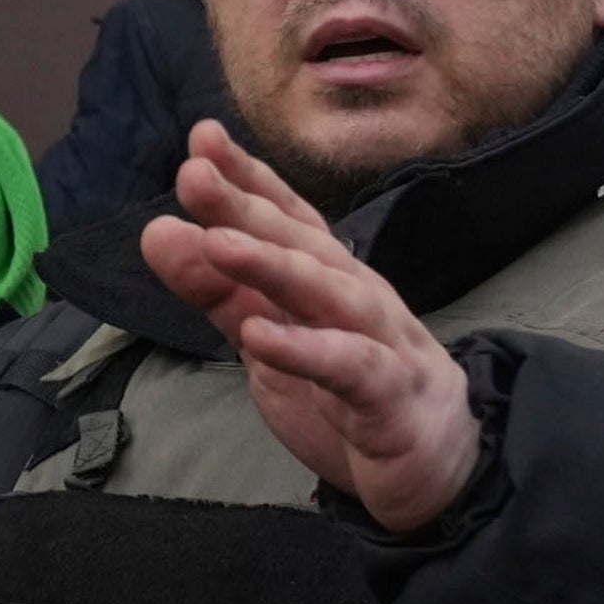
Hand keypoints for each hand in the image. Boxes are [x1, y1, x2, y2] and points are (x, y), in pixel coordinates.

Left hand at [136, 124, 483, 530]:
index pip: (286, 217)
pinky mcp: (390, 398)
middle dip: (246, 206)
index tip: (201, 137)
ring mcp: (380, 342)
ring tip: (218, 243)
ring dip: (273, 265)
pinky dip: (306, 350)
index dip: (247, 178)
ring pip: (328, 293)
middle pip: (300, 243)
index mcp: (328, 278)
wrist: (443, 466)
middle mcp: (357, 295)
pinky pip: (350, 367)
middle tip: (193, 174)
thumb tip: (159, 231)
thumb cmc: (349, 392)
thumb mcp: (268, 340)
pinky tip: (261, 337)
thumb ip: (217, 291)